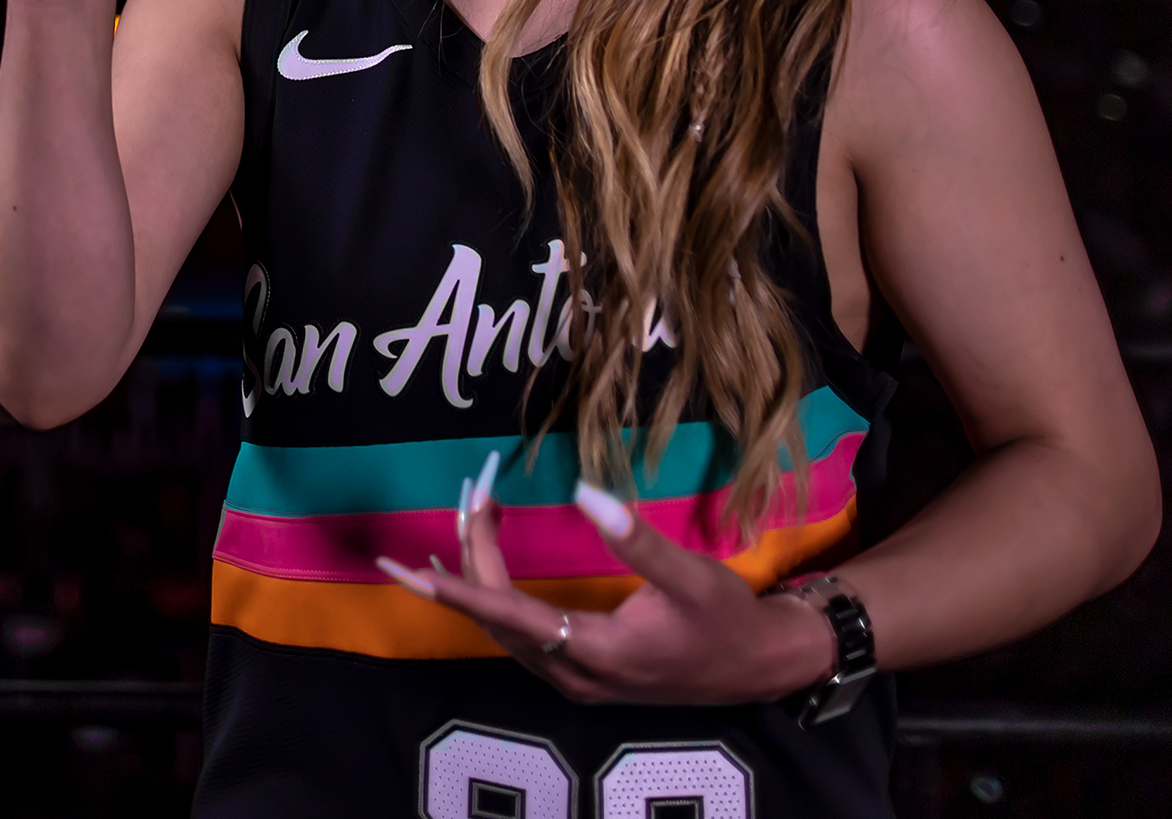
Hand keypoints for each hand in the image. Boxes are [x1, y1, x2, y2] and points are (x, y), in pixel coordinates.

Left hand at [380, 472, 839, 706]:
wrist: (758, 667)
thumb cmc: (726, 619)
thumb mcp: (691, 575)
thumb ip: (636, 538)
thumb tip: (584, 491)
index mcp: (597, 650)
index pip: (509, 615)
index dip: (460, 587)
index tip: (413, 569)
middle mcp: (574, 674)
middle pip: (499, 617)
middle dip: (472, 557)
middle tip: (472, 496)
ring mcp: (575, 679)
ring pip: (505, 629)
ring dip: (480, 577)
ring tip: (469, 519)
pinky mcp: (580, 673)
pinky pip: (520, 636)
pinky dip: (495, 597)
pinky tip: (482, 569)